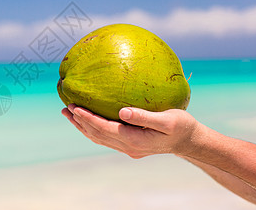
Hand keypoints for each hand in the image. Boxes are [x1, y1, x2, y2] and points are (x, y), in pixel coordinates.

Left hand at [61, 104, 198, 158]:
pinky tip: (88, 120)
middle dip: (80, 121)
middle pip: (97, 135)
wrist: (189, 141)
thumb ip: (145, 117)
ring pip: (99, 138)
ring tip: (69, 113)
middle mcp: (128, 146)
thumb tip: (123, 111)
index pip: (104, 129)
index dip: (88, 118)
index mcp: (135, 140)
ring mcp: (128, 148)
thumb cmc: (182, 127)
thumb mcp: (168, 120)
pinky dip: (93, 128)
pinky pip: (106, 137)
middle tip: (66, 107)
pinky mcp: (130, 145)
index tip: (75, 107)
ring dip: (83, 126)